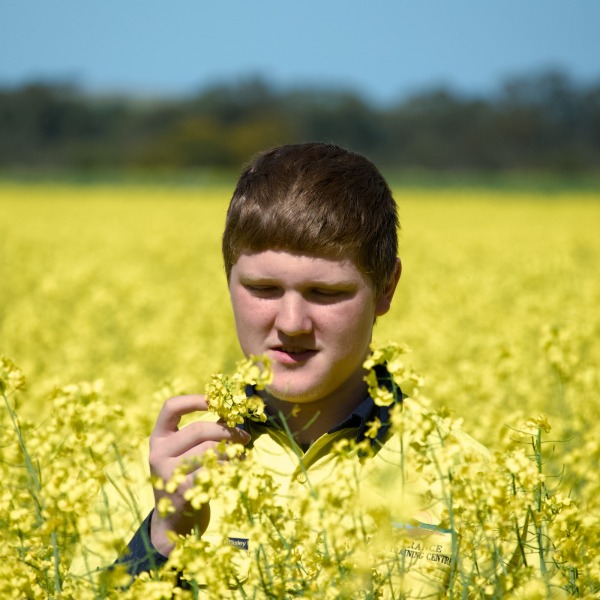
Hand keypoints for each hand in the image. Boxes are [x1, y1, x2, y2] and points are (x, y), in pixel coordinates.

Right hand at [148, 394, 250, 555]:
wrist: (173, 523)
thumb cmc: (185, 479)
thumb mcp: (186, 453)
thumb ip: (203, 433)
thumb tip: (230, 413)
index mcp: (158, 438)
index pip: (171, 407)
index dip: (195, 399)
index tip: (216, 401)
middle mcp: (158, 454)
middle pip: (198, 430)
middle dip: (226, 430)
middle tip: (244, 436)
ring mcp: (168, 474)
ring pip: (209, 451)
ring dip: (232, 450)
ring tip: (242, 455)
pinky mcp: (183, 491)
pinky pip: (213, 471)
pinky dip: (230, 467)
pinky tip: (237, 469)